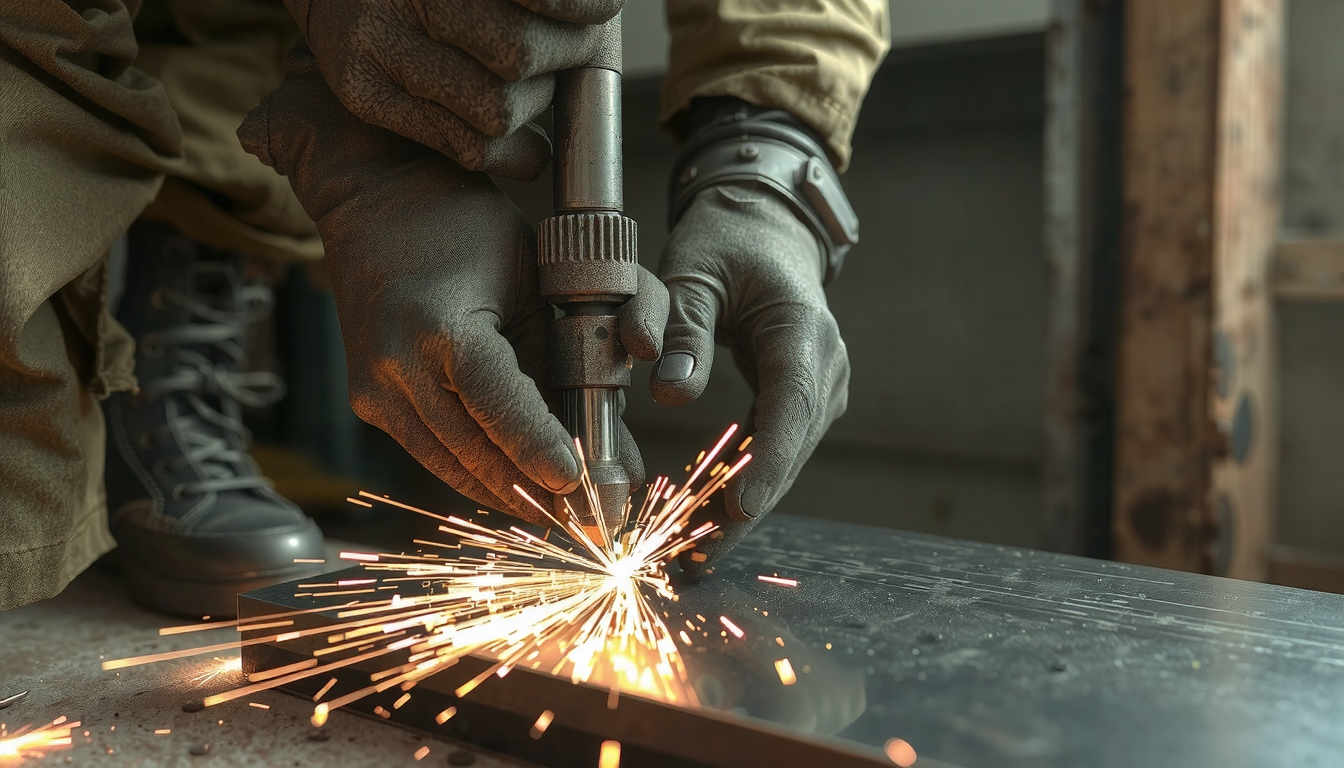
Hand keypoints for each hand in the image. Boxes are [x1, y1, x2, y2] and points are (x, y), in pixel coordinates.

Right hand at [240, 49, 666, 523]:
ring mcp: (374, 390)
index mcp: (439, 325)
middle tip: (595, 518)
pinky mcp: (368, 404)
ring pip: (452, 468)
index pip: (496, 403)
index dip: (539, 449)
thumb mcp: (534, 277)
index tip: (580, 484)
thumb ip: (572, 355)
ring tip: (570, 513)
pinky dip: (480, 475)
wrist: (374, 201)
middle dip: (536, 493)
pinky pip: (433, 455)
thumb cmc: (469, 229)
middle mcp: (394, 365)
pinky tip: (524, 487)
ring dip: (511, 496)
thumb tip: (613, 440)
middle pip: (473, 453)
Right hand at [286, 0, 622, 179]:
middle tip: (569, 49)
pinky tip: (521, 135)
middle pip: (520, 54)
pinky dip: (513, 152)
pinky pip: (466, 148)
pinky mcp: (366, 94)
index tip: (601, 10)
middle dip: (564, 57)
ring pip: (497, 113)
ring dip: (536, 108)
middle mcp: (406, 0)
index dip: (581, 6)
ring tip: (532, 86)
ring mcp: (379, 49)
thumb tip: (601, 17)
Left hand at [653, 182, 848, 569]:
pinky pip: (776, 450)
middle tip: (697, 557)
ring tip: (695, 558)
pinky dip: (744, 484)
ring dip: (742, 507)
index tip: (743, 508)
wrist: (768, 229)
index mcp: (803, 331)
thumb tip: (671, 389)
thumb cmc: (728, 242)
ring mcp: (821, 388)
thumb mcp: (694, 270)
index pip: (792, 404)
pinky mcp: (804, 402)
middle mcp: (825, 366)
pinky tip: (710, 524)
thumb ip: (681, 325)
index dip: (769, 461)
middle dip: (745, 506)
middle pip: (789, 448)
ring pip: (785, 459)